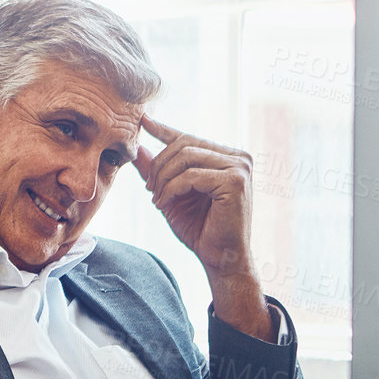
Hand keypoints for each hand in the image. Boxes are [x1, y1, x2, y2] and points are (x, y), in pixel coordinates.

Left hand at [134, 114, 270, 337]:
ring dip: (163, 179)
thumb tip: (138, 147)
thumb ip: (157, 171)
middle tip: (148, 189)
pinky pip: (191, 176)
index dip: (164, 129)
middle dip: (159, 166)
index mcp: (226, 157)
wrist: (219, 258)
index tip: (143, 120)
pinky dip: (171, 189)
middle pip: (184, 145)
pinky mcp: (236, 182)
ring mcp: (240, 167)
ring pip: (186, 158)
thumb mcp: (171, 194)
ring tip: (156, 199)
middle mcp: (237, 157)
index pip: (189, 138)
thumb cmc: (199, 228)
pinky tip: (163, 204)